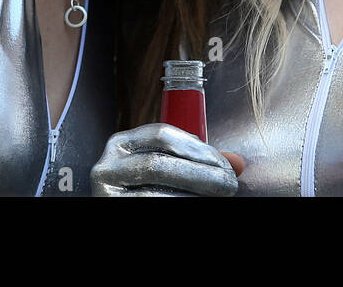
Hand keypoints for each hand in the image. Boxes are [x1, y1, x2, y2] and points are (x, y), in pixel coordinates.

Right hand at [90, 123, 242, 196]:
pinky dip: (180, 204)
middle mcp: (107, 166)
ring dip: (193, 194)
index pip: (161, 135)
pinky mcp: (112, 207)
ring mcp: (105, 192)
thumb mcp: (164, 170)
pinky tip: (196, 205)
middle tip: (229, 184)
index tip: (224, 163)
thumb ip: (192, 162)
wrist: (124, 204)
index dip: (197, 148)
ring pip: (155, 193)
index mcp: (121, 145)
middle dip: (200, 174)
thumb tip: (236, 163)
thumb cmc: (148, 190)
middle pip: (159, 164)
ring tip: (218, 196)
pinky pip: (152, 205)